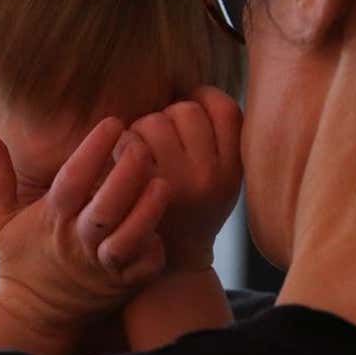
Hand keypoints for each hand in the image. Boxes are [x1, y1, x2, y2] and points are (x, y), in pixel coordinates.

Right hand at [0, 117, 170, 339]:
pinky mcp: (120, 287)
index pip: (73, 180)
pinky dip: (155, 249)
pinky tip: (164, 225)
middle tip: (143, 145)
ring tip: (163, 182)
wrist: (31, 317)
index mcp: (51, 220)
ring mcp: (101, 267)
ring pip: (128, 239)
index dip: (93, 150)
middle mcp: (78, 242)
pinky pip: (144, 268)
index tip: (112, 122)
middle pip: (106, 207)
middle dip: (127, 174)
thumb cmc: (17, 261)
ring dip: (147, 211)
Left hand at [127, 87, 242, 272]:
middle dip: (169, 117)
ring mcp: (174, 184)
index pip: (224, 108)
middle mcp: (209, 176)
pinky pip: (128, 141)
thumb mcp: (223, 179)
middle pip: (186, 110)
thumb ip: (219, 139)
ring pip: (155, 121)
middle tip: (164, 142)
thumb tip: (195, 89)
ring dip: (143, 129)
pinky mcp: (139, 192)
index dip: (203, 98)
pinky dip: (121, 143)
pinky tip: (123, 161)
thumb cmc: (192, 209)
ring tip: (144, 153)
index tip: (191, 111)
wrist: (171, 265)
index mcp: (233, 169)